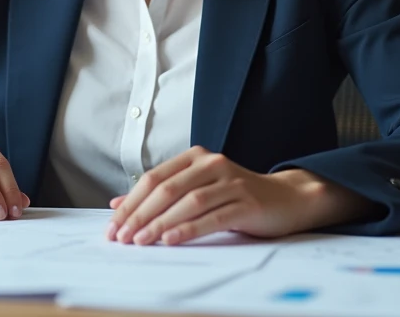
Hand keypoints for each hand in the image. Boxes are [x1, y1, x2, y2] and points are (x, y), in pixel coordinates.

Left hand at [105, 146, 345, 245]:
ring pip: (188, 202)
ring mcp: (231, 181)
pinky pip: (213, 216)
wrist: (286, 199)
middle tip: (121, 236)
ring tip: (140, 241)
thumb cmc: (236, 196)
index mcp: (196, 156)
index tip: (113, 225)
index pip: (155, 178)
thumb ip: (161, 194)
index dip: (131, 201)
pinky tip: (171, 240)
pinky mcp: (247, 202)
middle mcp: (213, 163)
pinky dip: (189, 229)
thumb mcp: (197, 189)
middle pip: (167, 189)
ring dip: (160, 223)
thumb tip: (118, 205)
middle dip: (140, 214)